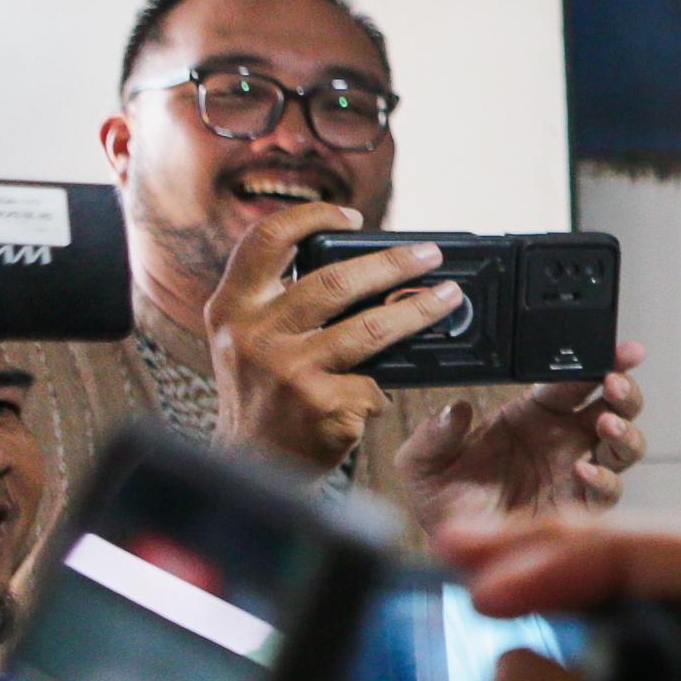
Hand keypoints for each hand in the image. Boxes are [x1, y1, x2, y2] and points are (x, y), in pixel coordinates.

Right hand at [199, 201, 466, 476]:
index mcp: (232, 306)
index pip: (266, 240)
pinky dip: (385, 386)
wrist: (250, 463)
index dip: (312, 217)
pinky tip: (386, 390)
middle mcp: (253, 333)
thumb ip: (282, 301)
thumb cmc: (261, 393)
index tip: (354, 216)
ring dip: (419, 310)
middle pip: (335, 281)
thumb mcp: (248, 338)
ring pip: (371, 328)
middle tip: (430, 255)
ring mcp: (287, 370)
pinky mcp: (320, 405)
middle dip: (394, 262)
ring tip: (448, 297)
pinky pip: (374, 383)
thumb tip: (362, 266)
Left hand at [401, 340, 648, 527]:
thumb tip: (454, 410)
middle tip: (615, 383)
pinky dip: (604, 479)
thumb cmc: (444, 504)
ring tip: (606, 424)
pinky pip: (609, 491)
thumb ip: (433, 435)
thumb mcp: (421, 465)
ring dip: (624, 431)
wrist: (455, 554)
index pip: (574, 380)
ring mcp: (578, 473)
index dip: (597, 361)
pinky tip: (583, 470)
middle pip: (615, 406)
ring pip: (625, 446)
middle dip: (624, 390)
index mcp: (533, 415)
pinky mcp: (582, 509)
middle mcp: (565, 440)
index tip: (613, 351)